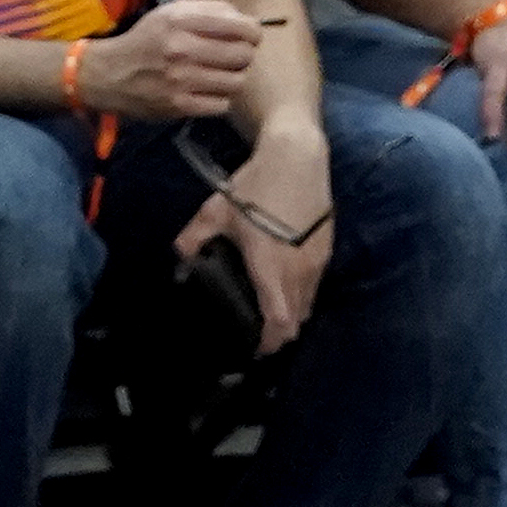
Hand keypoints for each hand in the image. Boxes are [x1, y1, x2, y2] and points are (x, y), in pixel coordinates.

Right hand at [75, 0, 262, 122]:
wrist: (108, 74)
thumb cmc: (148, 40)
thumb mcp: (172, 13)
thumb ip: (212, 10)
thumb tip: (250, 20)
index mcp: (181, 21)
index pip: (242, 27)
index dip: (253, 34)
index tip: (248, 37)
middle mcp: (181, 48)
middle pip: (244, 55)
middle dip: (244, 56)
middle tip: (233, 58)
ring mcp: (180, 79)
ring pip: (237, 81)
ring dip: (233, 78)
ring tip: (220, 74)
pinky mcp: (179, 105)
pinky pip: (223, 104)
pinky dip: (220, 99)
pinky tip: (207, 91)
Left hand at [178, 121, 332, 357]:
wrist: (298, 157)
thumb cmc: (257, 185)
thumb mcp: (216, 210)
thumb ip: (194, 238)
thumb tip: (180, 257)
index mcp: (271, 266)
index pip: (278, 320)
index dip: (269, 341)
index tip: (254, 350)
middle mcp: (299, 269)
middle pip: (297, 317)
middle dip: (280, 332)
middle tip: (259, 336)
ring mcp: (317, 259)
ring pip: (309, 301)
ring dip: (293, 313)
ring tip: (272, 314)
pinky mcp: (326, 248)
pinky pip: (315, 283)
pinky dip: (301, 293)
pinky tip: (284, 284)